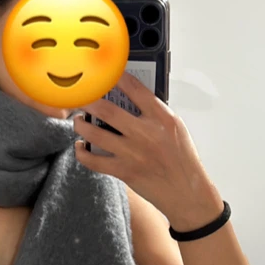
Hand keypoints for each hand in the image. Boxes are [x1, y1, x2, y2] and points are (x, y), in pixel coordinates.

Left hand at [73, 72, 223, 231]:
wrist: (186, 192)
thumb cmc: (181, 159)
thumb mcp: (175, 128)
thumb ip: (155, 113)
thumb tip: (129, 98)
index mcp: (162, 118)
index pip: (136, 89)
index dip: (116, 78)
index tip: (105, 73)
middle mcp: (146, 133)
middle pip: (108, 111)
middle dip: (89, 101)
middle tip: (80, 96)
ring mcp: (133, 153)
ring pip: (96, 134)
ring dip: (81, 125)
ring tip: (78, 120)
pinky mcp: (124, 171)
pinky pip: (94, 160)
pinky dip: (82, 152)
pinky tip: (80, 146)